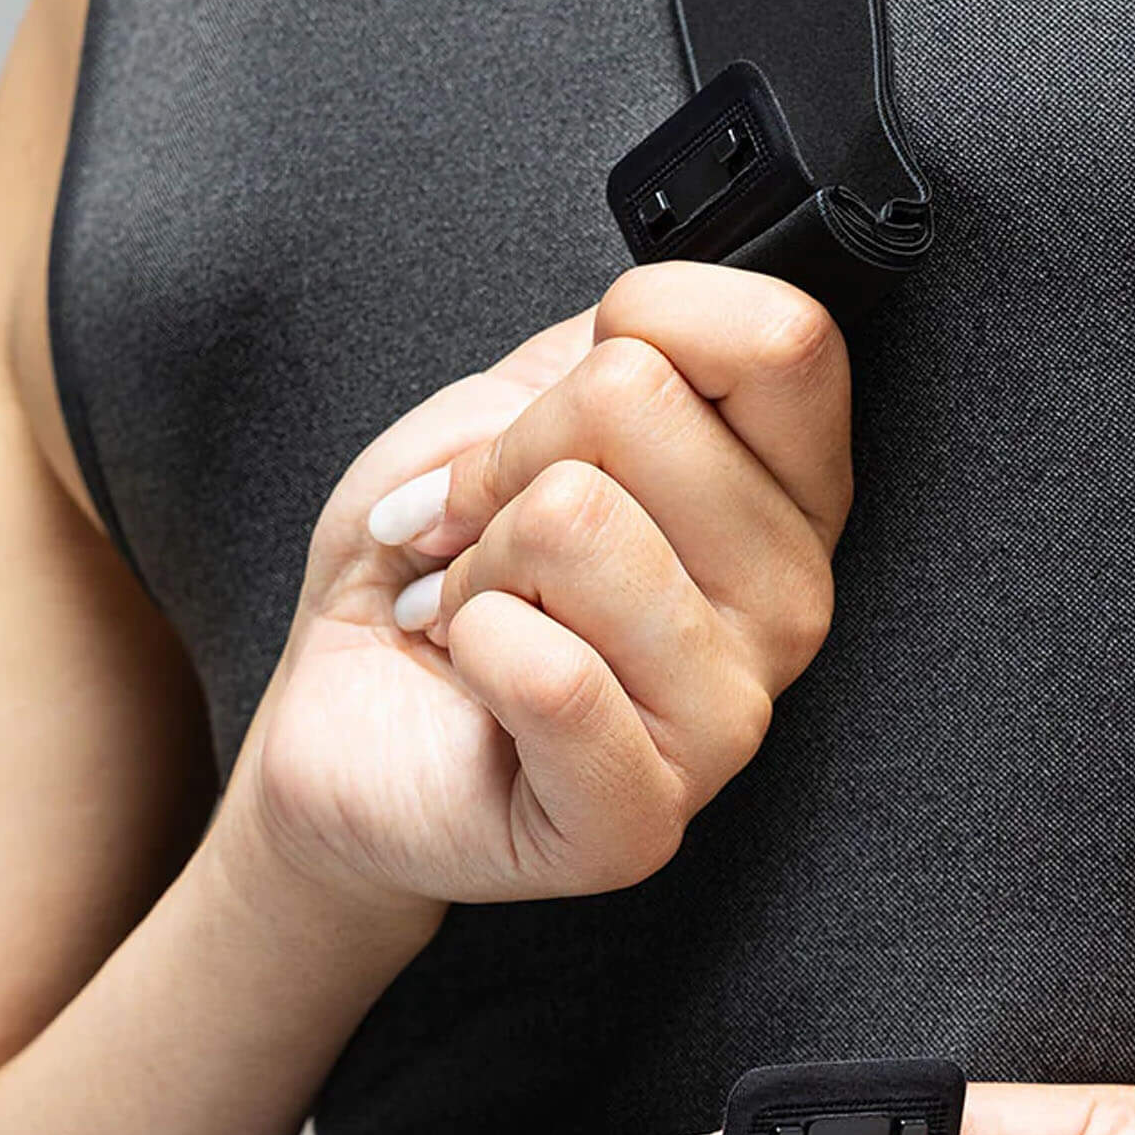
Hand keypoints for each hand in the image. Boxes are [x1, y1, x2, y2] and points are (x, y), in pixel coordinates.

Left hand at [218, 263, 848, 920]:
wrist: (346, 716)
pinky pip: (553, 674)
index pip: (782, 337)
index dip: (639, 321)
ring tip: (479, 606)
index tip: (568, 397)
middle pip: (639, 403)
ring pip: (577, 523)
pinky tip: (475, 670)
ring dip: (478, 557)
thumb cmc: (432, 566)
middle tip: (487, 530)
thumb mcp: (511, 407)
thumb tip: (659, 317)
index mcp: (785, 493)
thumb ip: (607, 348)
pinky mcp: (640, 816)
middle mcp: (788, 602)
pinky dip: (465, 641)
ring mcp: (729, 718)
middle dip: (507, 452)